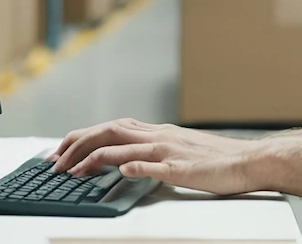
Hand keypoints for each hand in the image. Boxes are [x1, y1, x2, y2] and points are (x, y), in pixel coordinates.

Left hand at [46, 118, 264, 194]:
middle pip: (107, 132)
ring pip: (123, 147)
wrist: (249, 160)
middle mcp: (158, 136)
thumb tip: (125, 162)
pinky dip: (133, 167)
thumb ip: (153, 152)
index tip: (61, 152)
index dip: (81, 138)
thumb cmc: (217, 159)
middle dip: (75, 145)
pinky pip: (153, 166)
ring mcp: (169, 152)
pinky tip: (119, 171)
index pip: (110, 129)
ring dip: (92, 158)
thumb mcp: (179, 150)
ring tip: (70, 170)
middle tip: (53, 162)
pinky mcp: (181, 168)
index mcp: (157, 132)